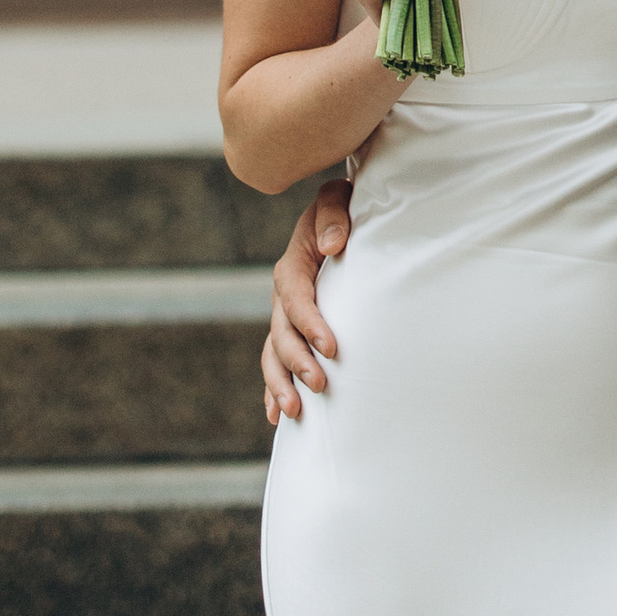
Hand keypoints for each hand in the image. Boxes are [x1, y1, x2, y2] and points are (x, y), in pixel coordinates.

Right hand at [263, 177, 355, 424]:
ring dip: (280, 384)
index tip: (332, 347)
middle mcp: (283, 296)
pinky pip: (275, 365)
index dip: (310, 324)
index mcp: (293, 265)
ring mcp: (284, 318)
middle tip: (320, 385)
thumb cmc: (343, 212)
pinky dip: (273, 390)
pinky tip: (278, 416)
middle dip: (298, 362)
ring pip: (273, 356)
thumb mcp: (337, 199)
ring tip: (295, 411)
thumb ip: (333, 214)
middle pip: (281, 334)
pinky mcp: (292, 333)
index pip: (295, 298)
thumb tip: (331, 245)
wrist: (339, 222)